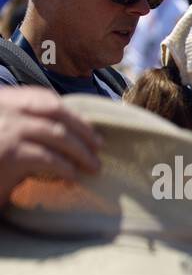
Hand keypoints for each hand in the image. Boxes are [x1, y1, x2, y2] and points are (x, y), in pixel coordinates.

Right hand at [0, 87, 102, 201]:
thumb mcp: (4, 129)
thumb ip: (26, 123)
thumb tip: (67, 131)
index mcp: (3, 99)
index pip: (43, 97)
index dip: (71, 112)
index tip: (88, 127)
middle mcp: (4, 109)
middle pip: (55, 113)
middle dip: (82, 130)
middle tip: (98, 146)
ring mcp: (6, 130)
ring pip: (57, 135)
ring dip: (81, 152)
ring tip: (93, 166)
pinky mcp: (9, 155)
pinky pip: (48, 158)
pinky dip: (65, 168)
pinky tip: (72, 176)